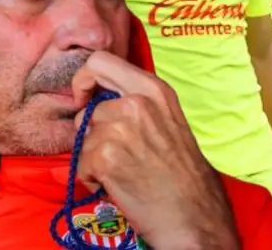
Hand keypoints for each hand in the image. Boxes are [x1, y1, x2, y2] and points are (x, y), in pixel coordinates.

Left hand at [71, 52, 237, 248]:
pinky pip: (80, 163)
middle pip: (86, 106)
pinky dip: (92, 177)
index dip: (84, 79)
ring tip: (122, 169)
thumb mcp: (167, 119)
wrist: (191, 210)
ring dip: (93, 156)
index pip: (100, 61)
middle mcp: (136, 103)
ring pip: (81, 137)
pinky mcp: (105, 156)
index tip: (85, 99)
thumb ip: (137, 103)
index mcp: (153, 88)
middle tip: (106, 147)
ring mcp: (119, 128)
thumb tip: (100, 99)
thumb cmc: (181, 170)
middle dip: (88, 128)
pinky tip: (118, 182)